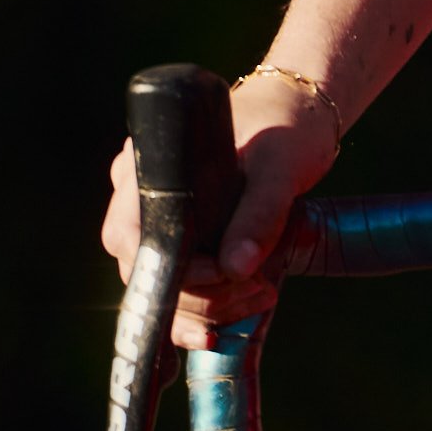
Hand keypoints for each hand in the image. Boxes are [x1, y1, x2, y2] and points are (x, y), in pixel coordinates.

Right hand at [99, 70, 345, 348]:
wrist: (301, 116)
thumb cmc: (286, 128)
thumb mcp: (280, 169)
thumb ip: (260, 215)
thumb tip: (235, 270)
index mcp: (148, 169)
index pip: (130, 239)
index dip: (173, 271)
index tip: (226, 273)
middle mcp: (142, 198)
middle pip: (147, 273)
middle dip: (204, 296)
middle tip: (260, 288)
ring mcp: (162, 221)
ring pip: (165, 289)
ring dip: (213, 307)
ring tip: (263, 293)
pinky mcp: (188, 240)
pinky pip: (183, 289)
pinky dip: (210, 308)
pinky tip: (240, 314)